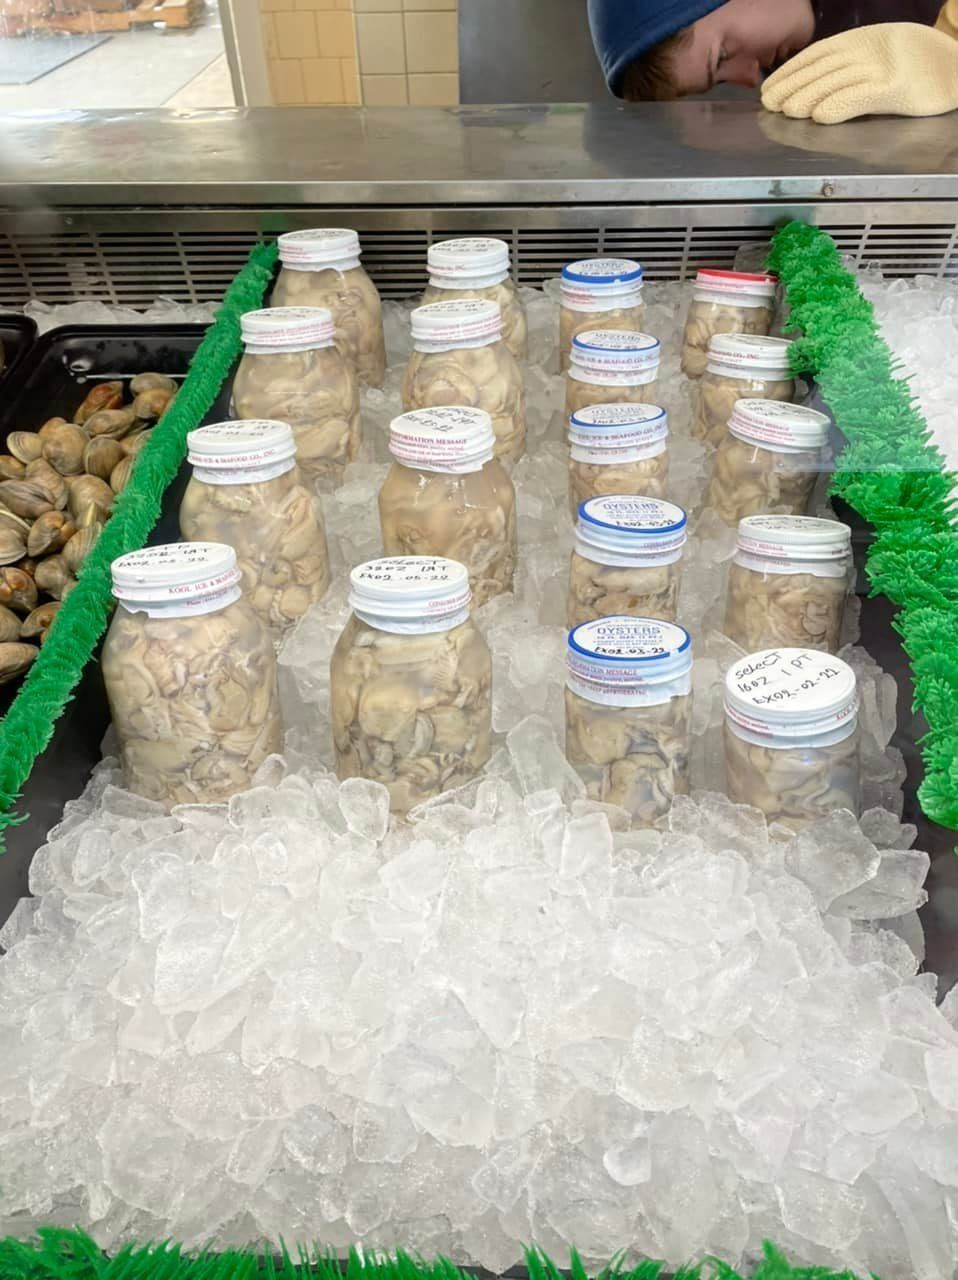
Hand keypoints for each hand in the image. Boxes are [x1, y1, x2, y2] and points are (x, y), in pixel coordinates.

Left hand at [761, 23, 957, 123]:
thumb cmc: (916, 65)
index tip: (769, 87)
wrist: (956, 69)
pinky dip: (839, 105)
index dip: (791, 70)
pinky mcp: (896, 90)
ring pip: (836, 82)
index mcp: (863, 38)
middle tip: (768, 103)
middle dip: (792, 85)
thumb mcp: (878, 57)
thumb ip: (848, 67)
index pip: (817, 54)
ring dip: (808, 96)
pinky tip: (818, 115)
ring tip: (785, 110)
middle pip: (821, 69)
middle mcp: (868, 51)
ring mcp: (882, 69)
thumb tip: (809, 84)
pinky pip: (862, 97)